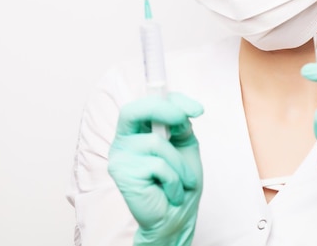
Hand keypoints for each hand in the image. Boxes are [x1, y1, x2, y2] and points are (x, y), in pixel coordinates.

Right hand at [108, 93, 203, 245]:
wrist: (176, 217)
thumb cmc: (179, 182)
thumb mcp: (184, 145)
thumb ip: (180, 124)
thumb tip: (181, 110)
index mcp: (137, 130)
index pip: (146, 102)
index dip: (171, 100)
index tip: (197, 110)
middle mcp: (123, 141)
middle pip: (133, 110)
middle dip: (163, 110)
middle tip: (184, 121)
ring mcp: (119, 157)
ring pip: (155, 143)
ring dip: (179, 164)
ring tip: (182, 181)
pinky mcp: (122, 174)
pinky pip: (158, 165)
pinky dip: (174, 179)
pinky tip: (170, 192)